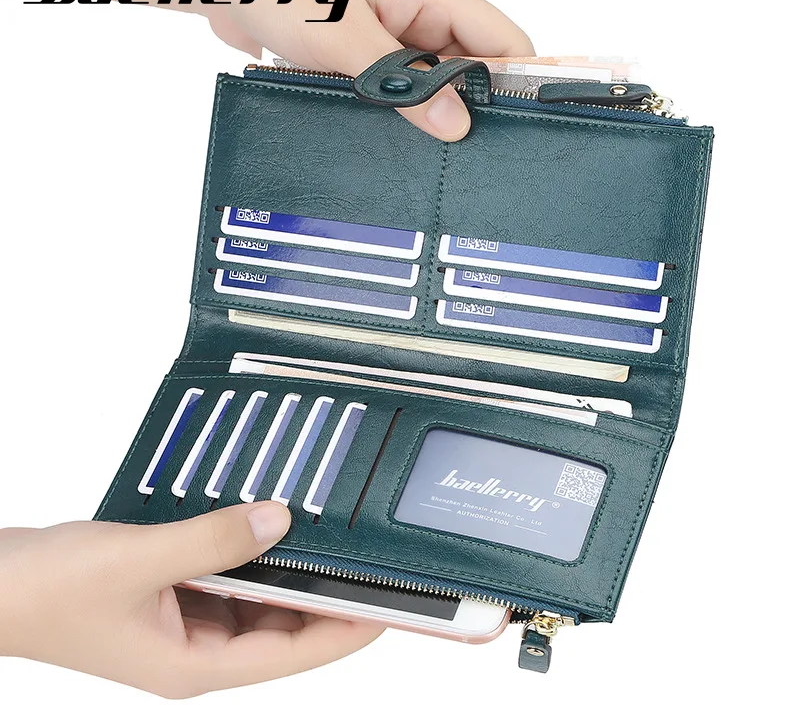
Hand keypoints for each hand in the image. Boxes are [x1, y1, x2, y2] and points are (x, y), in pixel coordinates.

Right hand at [0, 503, 382, 696]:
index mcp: (195, 666)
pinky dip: (249, 554)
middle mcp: (197, 652)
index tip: (389, 604)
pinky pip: (228, 578)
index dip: (345, 629)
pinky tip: (264, 525)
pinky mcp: (173, 597)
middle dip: (322, 592)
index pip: (293, 652)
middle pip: (282, 627)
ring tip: (323, 535)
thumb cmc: (49, 589)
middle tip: (364, 554)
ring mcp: (185, 625)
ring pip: (257, 601)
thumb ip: (213, 539)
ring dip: (285, 570)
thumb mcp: (140, 558)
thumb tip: (277, 522)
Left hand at [204, 0, 533, 139]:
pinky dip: (400, 109)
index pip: (501, 40)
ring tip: (426, 149)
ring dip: (429, 111)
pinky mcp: (368, 50)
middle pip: (472, 65)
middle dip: (469, 107)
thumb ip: (403, 85)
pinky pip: (400, 84)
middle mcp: (419, 9)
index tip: (513, 130)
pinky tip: (395, 136)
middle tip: (463, 153)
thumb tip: (454, 124)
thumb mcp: (348, 41)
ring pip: (434, 80)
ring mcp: (393, 31)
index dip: (515, 83)